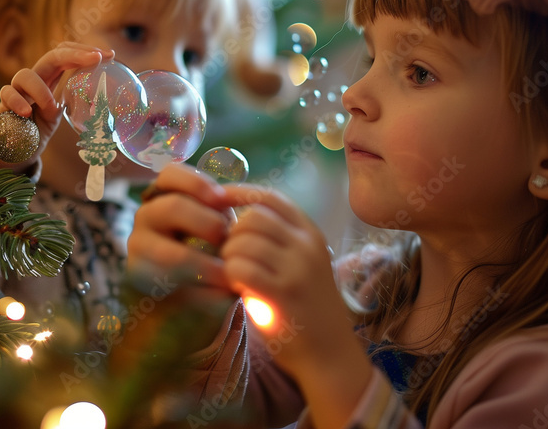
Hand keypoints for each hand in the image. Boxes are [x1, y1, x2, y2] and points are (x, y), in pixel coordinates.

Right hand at [0, 42, 111, 170]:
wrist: (12, 151)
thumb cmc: (37, 130)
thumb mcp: (59, 114)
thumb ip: (72, 103)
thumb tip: (104, 98)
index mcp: (50, 79)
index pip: (66, 54)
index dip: (85, 51)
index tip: (109, 55)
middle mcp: (34, 80)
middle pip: (51, 55)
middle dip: (75, 54)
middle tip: (96, 59)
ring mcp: (17, 91)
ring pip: (25, 74)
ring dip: (42, 91)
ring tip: (51, 110)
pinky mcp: (2, 105)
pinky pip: (7, 94)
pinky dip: (18, 102)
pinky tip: (27, 113)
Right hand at [124, 164, 237, 351]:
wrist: (190, 296)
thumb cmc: (207, 249)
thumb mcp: (212, 224)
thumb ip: (219, 211)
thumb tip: (241, 197)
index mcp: (161, 198)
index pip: (169, 175)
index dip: (197, 182)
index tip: (222, 199)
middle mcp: (144, 220)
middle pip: (173, 207)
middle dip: (207, 222)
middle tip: (227, 239)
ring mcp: (139, 253)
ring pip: (173, 255)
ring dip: (209, 265)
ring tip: (231, 275)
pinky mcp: (147, 289)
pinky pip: (179, 289)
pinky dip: (208, 295)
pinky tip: (224, 296)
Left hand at [219, 185, 366, 383]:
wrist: (330, 353)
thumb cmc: (306, 307)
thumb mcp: (302, 263)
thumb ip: (276, 239)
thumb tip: (234, 216)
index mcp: (310, 233)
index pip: (271, 197)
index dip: (239, 194)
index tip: (217, 200)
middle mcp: (307, 246)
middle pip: (253, 217)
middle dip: (232, 232)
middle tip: (230, 255)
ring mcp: (297, 269)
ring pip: (243, 242)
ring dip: (229, 257)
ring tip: (235, 274)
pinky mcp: (283, 294)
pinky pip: (241, 269)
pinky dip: (230, 275)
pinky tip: (237, 287)